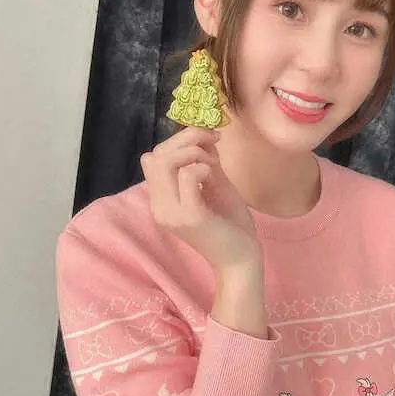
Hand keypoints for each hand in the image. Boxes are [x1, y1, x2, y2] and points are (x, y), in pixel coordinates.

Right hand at [140, 126, 261, 273]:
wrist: (241, 259)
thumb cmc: (230, 224)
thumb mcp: (215, 185)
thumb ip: (205, 162)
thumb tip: (203, 136)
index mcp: (162, 200)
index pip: (152, 158)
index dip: (177, 142)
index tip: (207, 142)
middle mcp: (160, 207)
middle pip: (155, 156)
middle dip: (186, 140)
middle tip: (213, 144)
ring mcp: (171, 212)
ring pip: (165, 162)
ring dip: (193, 152)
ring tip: (213, 164)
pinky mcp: (189, 216)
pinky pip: (187, 175)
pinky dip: (203, 167)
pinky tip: (214, 175)